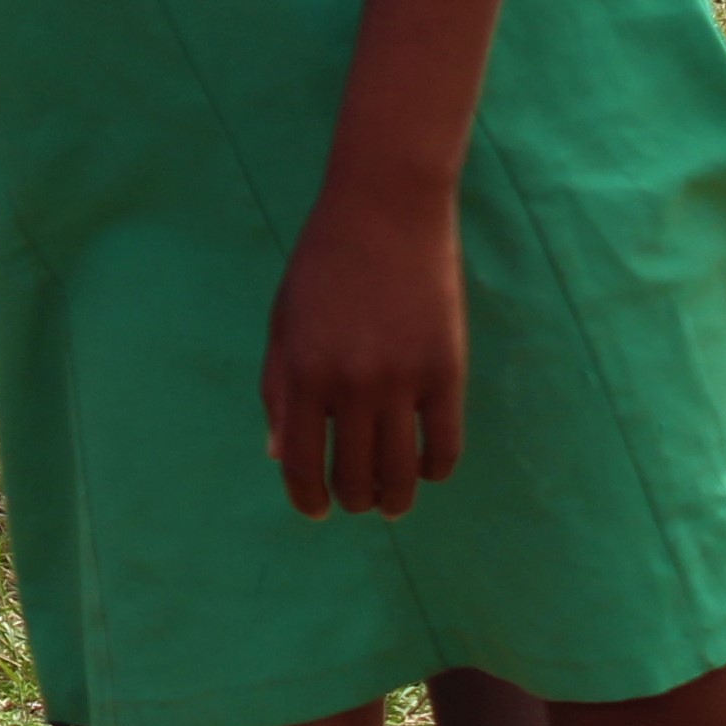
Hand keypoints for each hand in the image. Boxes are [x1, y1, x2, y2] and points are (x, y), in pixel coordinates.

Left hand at [259, 177, 464, 515]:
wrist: (385, 212)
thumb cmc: (323, 265)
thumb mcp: (284, 322)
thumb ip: (279, 389)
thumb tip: (279, 455)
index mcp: (303, 372)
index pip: (301, 463)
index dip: (306, 498)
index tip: (315, 512)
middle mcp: (352, 385)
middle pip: (355, 477)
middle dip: (352, 500)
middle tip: (355, 502)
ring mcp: (403, 382)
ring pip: (402, 473)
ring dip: (394, 498)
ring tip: (389, 502)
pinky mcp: (447, 373)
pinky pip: (445, 448)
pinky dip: (435, 470)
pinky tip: (425, 470)